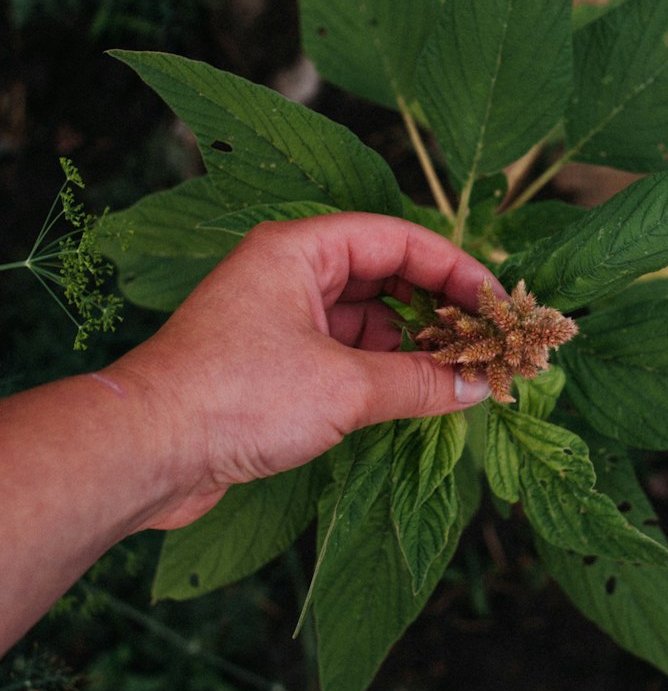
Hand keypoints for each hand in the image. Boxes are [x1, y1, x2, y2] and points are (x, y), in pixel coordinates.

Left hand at [112, 213, 500, 530]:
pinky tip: (420, 395)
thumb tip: (478, 384)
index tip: (497, 302)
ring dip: (413, 345)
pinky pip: (345, 356)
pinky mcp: (273, 367)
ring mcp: (279, 321)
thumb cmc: (235, 397)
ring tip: (465, 372)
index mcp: (299, 249)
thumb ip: (421, 382)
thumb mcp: (346, 387)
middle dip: (438, 307)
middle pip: (384, 274)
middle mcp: (288, 275)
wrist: (146, 452)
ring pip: (366, 320)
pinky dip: (384, 372)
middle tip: (487, 339)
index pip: (397, 239)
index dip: (454, 267)